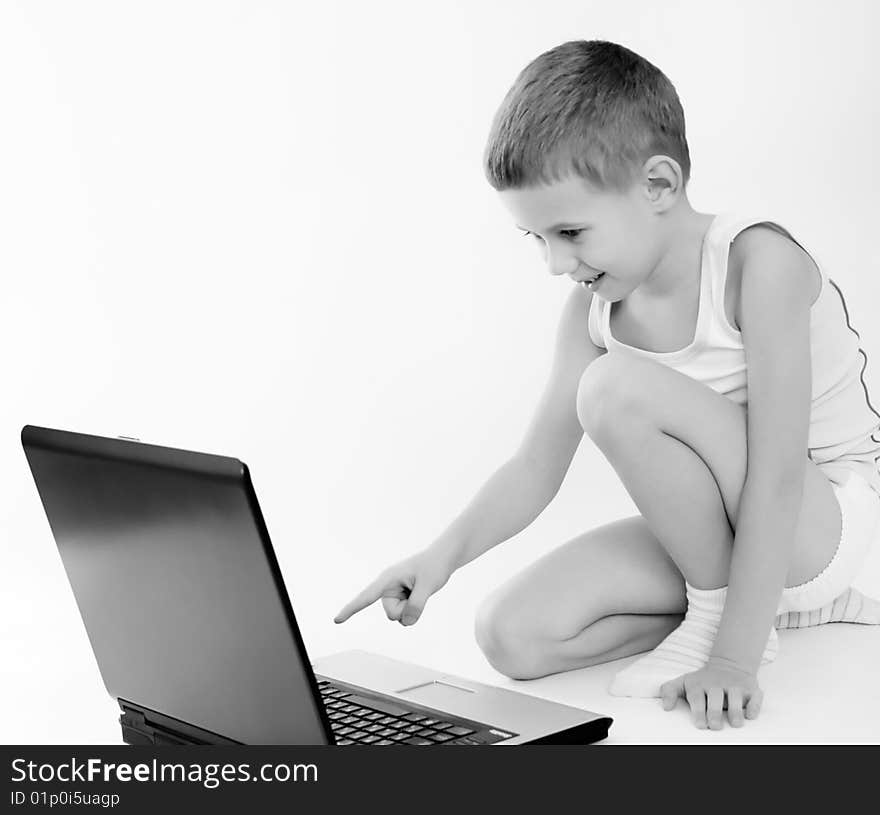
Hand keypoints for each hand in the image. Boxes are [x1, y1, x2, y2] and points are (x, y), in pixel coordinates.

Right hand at [333, 546, 455, 626]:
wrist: (442, 558)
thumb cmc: (433, 566)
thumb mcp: (427, 585)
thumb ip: (416, 606)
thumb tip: (406, 622)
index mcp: (387, 579)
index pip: (366, 597)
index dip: (351, 609)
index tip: (336, 620)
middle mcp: (387, 587)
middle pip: (392, 614)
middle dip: (406, 610)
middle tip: (418, 591)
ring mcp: (394, 593)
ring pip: (399, 616)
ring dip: (411, 610)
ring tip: (420, 590)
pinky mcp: (401, 598)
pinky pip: (405, 615)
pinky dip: (414, 610)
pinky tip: (419, 594)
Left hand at [659, 658, 762, 729]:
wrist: (729, 664)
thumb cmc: (703, 680)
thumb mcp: (684, 682)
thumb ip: (669, 691)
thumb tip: (665, 707)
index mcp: (699, 685)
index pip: (697, 697)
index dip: (698, 711)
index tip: (699, 724)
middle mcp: (717, 684)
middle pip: (716, 698)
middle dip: (715, 713)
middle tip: (714, 726)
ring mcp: (735, 686)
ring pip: (736, 697)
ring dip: (736, 711)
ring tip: (735, 723)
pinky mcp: (752, 689)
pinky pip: (755, 698)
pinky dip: (754, 706)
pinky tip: (750, 715)